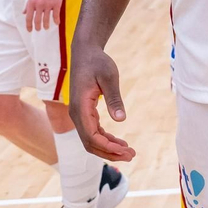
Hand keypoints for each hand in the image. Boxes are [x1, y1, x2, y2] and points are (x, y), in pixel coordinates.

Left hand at [23, 0, 63, 32]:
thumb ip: (28, 4)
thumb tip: (24, 12)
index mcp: (32, 2)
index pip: (28, 17)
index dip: (28, 25)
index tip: (29, 30)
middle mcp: (39, 4)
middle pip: (37, 20)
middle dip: (37, 27)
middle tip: (38, 30)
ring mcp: (48, 4)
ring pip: (46, 19)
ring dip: (46, 25)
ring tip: (46, 28)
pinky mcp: (57, 3)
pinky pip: (56, 15)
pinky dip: (56, 20)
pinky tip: (56, 23)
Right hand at [69, 42, 134, 161]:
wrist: (85, 52)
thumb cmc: (97, 62)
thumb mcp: (109, 77)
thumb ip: (114, 98)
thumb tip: (121, 119)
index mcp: (80, 107)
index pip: (91, 136)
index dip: (108, 147)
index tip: (126, 150)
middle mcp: (76, 114)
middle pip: (90, 143)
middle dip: (109, 152)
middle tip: (131, 156)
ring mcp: (79, 114)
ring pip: (91, 140)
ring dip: (108, 148)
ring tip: (128, 152)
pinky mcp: (84, 112)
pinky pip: (93, 132)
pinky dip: (106, 140)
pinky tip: (119, 142)